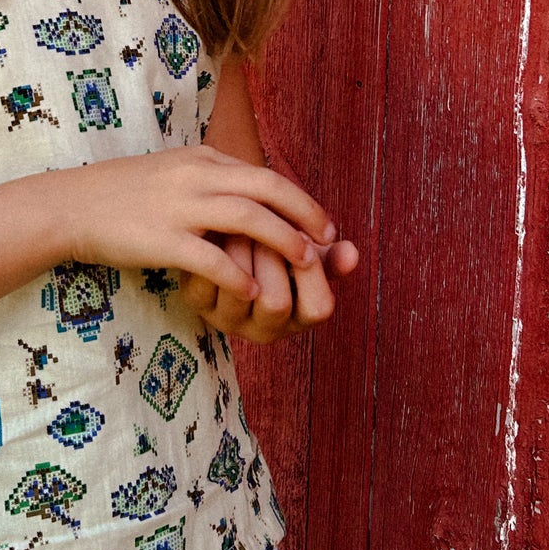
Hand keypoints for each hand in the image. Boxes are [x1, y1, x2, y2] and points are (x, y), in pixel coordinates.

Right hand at [64, 147, 337, 306]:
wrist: (70, 206)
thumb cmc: (121, 194)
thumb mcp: (172, 171)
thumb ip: (209, 178)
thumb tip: (245, 191)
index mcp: (202, 160)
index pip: (264, 175)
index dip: (299, 199)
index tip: (321, 222)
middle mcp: (197, 176)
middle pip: (268, 188)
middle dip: (305, 214)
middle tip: (328, 240)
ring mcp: (180, 206)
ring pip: (248, 218)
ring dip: (283, 241)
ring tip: (305, 263)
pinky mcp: (162, 238)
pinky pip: (211, 257)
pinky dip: (238, 275)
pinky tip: (254, 294)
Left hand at [180, 231, 359, 343]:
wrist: (232, 240)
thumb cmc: (280, 248)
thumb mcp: (308, 252)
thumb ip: (331, 255)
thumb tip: (352, 252)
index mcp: (298, 319)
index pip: (318, 308)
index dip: (314, 270)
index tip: (305, 235)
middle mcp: (263, 330)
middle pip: (276, 302)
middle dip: (274, 255)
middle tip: (267, 221)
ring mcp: (227, 320)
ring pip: (237, 290)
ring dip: (242, 247)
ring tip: (241, 220)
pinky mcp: (196, 303)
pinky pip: (203, 281)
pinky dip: (211, 250)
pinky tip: (218, 227)